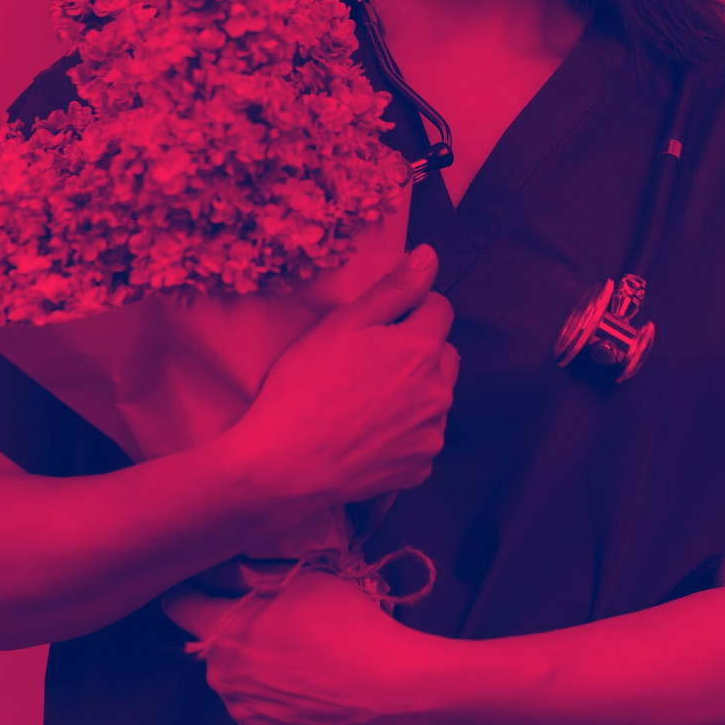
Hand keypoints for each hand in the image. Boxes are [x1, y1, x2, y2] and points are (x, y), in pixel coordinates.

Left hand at [162, 573, 440, 724]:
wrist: (390, 687)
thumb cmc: (346, 624)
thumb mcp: (302, 579)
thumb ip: (254, 576)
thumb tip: (224, 573)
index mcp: (221, 634)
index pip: (178, 604)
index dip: (194, 587)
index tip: (211, 582)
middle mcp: (219, 679)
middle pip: (212, 643)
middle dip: (233, 629)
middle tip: (276, 620)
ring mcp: (241, 714)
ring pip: (234, 679)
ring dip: (252, 666)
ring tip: (298, 658)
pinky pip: (256, 709)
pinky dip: (271, 698)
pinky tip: (304, 687)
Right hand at [221, 244, 458, 507]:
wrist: (282, 466)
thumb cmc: (304, 388)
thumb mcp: (342, 325)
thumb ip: (393, 290)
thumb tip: (429, 257)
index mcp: (422, 349)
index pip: (439, 308)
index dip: (408, 310)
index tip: (375, 326)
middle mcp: (438, 392)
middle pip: (443, 355)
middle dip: (416, 352)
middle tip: (367, 365)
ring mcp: (432, 434)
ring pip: (434, 398)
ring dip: (413, 393)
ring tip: (364, 402)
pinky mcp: (420, 467)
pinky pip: (422, 437)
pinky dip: (403, 433)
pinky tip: (367, 434)